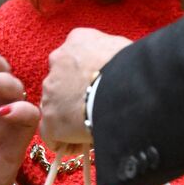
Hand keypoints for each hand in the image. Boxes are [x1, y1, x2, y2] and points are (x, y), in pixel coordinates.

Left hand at [39, 28, 131, 146]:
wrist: (127, 90)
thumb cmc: (135, 67)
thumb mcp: (124, 48)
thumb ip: (111, 53)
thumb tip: (118, 64)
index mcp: (77, 40)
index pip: (76, 57)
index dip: (86, 74)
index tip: (97, 86)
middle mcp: (57, 60)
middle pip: (62, 80)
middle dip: (74, 94)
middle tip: (95, 106)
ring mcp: (50, 90)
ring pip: (54, 105)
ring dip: (68, 115)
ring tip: (90, 126)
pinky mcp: (49, 118)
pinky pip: (51, 132)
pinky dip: (63, 139)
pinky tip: (80, 143)